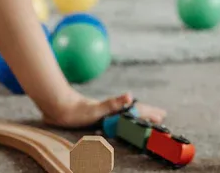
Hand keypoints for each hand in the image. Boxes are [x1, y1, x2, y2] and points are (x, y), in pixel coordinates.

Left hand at [42, 92, 165, 128]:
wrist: (58, 107)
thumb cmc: (77, 110)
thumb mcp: (97, 108)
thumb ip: (114, 103)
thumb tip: (130, 96)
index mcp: (114, 110)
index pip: (136, 111)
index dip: (148, 113)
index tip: (161, 114)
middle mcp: (110, 111)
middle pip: (132, 113)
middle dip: (146, 114)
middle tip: (160, 116)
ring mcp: (103, 114)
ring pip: (124, 116)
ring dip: (136, 118)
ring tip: (145, 119)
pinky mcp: (95, 118)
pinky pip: (114, 120)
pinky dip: (121, 122)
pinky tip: (119, 123)